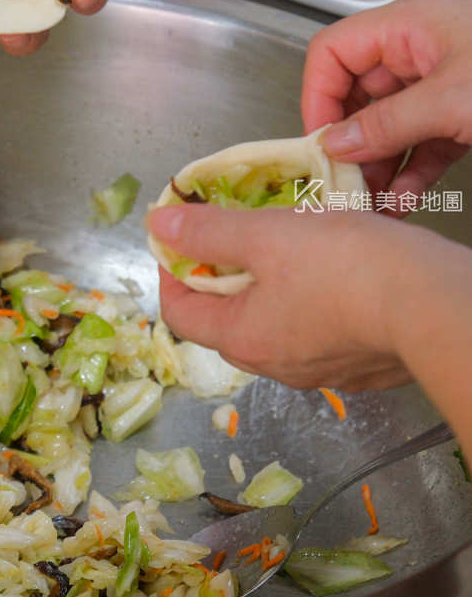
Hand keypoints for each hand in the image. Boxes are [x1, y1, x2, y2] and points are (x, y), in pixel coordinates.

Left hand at [147, 204, 471, 392]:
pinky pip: (315, 328)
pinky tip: (326, 268)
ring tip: (281, 244)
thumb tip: (158, 228)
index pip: (179, 313)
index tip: (178, 241)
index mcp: (244, 339)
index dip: (170, 273)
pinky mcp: (359, 362)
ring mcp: (320, 368)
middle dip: (218, 275)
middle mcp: (276, 365)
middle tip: (230, 235)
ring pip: (273, 322)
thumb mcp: (266, 236)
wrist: (437, 304)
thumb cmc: (347, 269)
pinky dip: (306, 298)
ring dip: (266, 285)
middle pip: (224, 319)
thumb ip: (209, 233)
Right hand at [301, 0, 471, 204]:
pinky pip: (422, 142)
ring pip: (390, 124)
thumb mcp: (451, 100)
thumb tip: (336, 143)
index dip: (318, 94)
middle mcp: (422, 50)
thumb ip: (386, 124)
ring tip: (370, 201)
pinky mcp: (465, 113)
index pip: (335, 51)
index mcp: (410, 25)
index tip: (319, 139)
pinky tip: (403, 200)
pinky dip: (411, 172)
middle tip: (341, 180)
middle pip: (360, 93)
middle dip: (349, 141)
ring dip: (378, 165)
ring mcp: (445, 82)